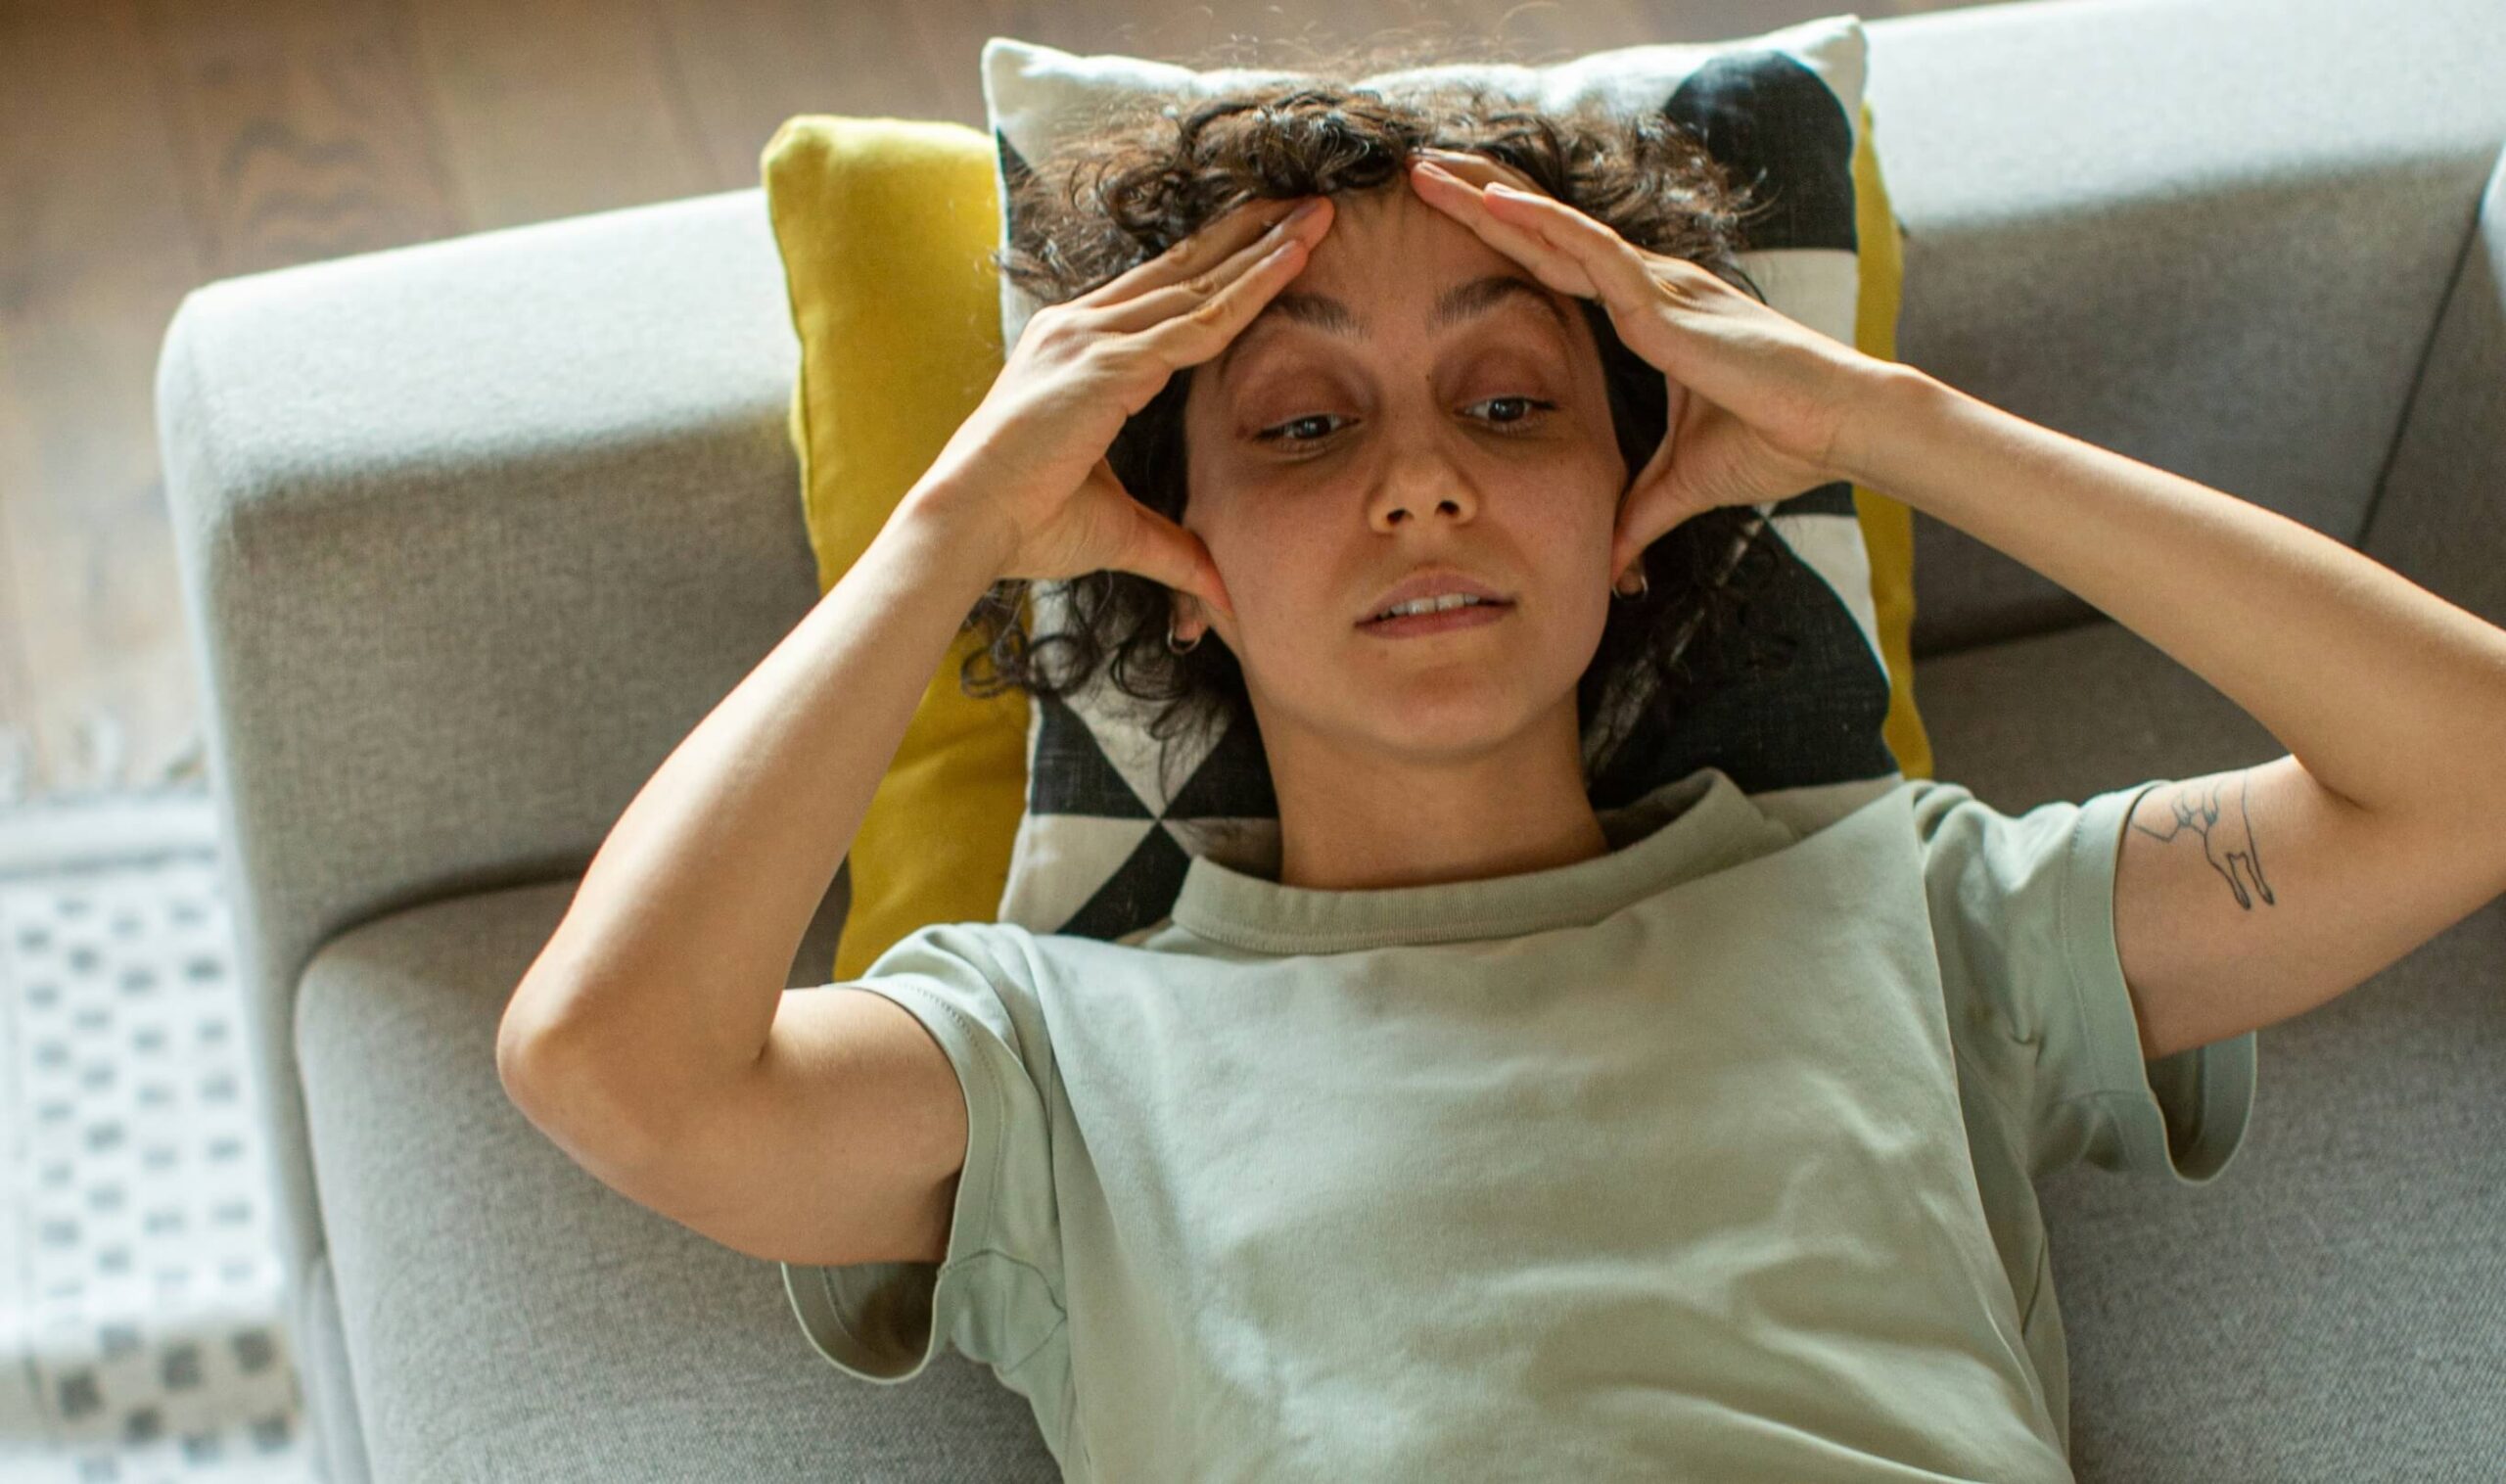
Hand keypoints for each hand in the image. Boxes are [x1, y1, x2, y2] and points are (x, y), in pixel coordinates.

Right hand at [918, 193, 1337, 622]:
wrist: (966, 526)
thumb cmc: (1024, 525)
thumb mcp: (1117, 528)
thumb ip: (1174, 547)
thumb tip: (1219, 589)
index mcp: (1074, 348)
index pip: (1160, 293)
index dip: (1218, 264)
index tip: (1270, 240)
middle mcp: (1081, 327)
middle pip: (1183, 268)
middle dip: (1248, 233)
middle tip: (1308, 203)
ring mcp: (1093, 338)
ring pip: (1200, 283)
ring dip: (1265, 246)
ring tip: (1319, 214)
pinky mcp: (1108, 362)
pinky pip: (1199, 321)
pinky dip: (1251, 288)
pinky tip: (1293, 261)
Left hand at [1405, 148, 1900, 583]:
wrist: (1839, 430)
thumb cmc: (1780, 443)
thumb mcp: (1683, 485)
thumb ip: (1637, 518)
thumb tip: (1609, 568)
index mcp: (1649, 316)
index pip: (1559, 268)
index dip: (1505, 241)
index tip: (1451, 218)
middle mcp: (1648, 289)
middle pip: (1545, 234)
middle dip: (1479, 199)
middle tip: (1419, 169)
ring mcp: (1656, 288)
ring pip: (1555, 229)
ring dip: (1489, 198)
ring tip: (1429, 168)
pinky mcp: (1667, 301)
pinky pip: (1594, 251)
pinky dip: (1543, 225)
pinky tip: (1495, 203)